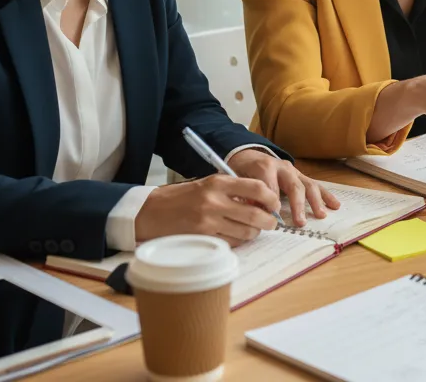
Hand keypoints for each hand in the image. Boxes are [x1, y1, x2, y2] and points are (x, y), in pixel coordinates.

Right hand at [135, 174, 279, 246]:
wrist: (151, 211)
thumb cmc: (181, 197)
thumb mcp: (207, 184)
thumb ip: (232, 190)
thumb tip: (262, 202)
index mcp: (218, 182)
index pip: (257, 188)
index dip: (271, 199)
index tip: (274, 204)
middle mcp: (214, 200)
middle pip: (256, 214)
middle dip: (269, 221)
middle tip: (271, 223)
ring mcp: (208, 220)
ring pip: (246, 231)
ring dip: (255, 233)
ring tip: (253, 230)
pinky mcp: (203, 237)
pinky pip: (232, 242)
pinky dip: (239, 241)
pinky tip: (236, 236)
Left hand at [229, 150, 340, 226]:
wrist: (248, 155)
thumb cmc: (242, 171)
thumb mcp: (238, 180)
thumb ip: (245, 195)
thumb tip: (253, 211)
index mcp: (264, 166)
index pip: (270, 186)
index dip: (271, 203)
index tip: (272, 219)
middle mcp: (282, 167)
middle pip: (293, 185)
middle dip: (298, 205)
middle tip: (300, 222)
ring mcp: (294, 170)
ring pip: (308, 184)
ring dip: (316, 201)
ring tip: (321, 215)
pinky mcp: (300, 175)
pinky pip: (315, 185)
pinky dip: (326, 195)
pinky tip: (335, 204)